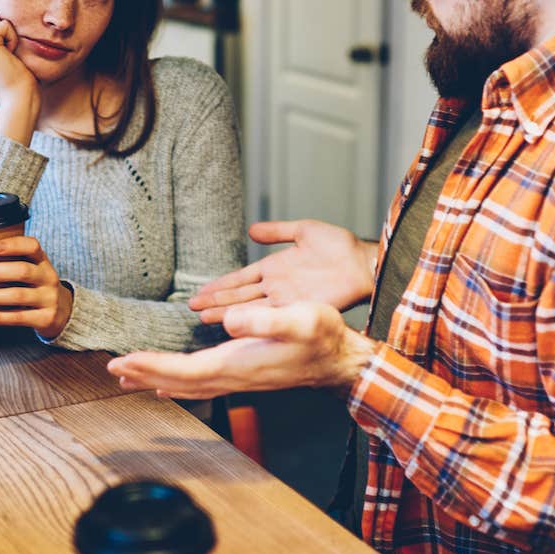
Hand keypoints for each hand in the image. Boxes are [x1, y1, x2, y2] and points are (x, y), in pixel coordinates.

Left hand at [0, 236, 72, 338]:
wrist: (62, 312)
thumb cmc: (34, 287)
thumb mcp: (32, 271)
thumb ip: (10, 263)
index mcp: (42, 262)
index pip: (32, 246)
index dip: (12, 245)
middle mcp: (48, 278)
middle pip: (22, 271)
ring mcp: (49, 299)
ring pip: (18, 295)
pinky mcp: (45, 318)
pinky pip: (18, 317)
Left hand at [107, 302, 375, 399]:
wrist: (341, 360)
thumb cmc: (322, 336)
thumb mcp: (299, 319)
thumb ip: (264, 320)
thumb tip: (229, 321)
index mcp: (238, 364)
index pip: (184, 370)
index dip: (151, 366)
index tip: (122, 361)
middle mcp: (233, 377)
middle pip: (179, 382)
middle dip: (144, 374)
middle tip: (112, 368)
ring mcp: (239, 380)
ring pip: (188, 386)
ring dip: (157, 379)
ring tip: (131, 377)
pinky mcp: (244, 376)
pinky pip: (201, 384)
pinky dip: (178, 382)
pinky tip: (171, 381)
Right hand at [189, 220, 376, 322]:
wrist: (362, 263)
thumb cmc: (339, 246)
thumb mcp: (303, 231)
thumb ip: (277, 231)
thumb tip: (252, 229)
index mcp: (274, 268)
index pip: (240, 279)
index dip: (220, 285)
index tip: (200, 291)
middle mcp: (276, 286)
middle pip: (239, 296)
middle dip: (215, 301)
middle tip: (192, 307)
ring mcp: (285, 299)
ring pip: (249, 307)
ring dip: (227, 312)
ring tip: (203, 317)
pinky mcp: (297, 308)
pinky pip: (269, 314)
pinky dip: (250, 319)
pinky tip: (234, 324)